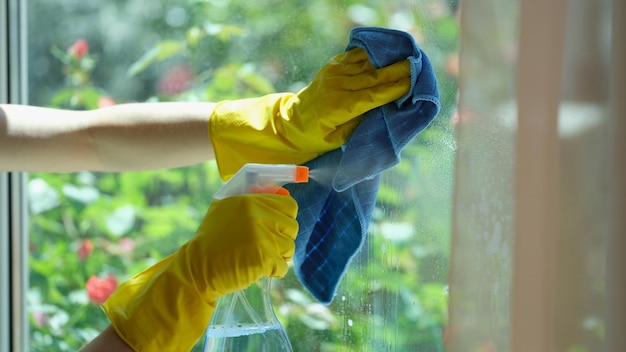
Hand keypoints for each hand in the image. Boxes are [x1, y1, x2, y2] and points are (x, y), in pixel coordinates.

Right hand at [102, 194, 297, 351]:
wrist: (197, 269)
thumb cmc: (212, 240)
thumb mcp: (224, 209)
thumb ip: (250, 199)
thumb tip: (279, 192)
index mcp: (250, 201)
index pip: (289, 205)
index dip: (285, 217)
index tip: (278, 226)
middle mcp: (257, 215)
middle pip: (292, 226)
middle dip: (282, 238)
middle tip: (266, 246)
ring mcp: (262, 237)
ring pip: (289, 247)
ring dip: (278, 256)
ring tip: (259, 258)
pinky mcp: (264, 258)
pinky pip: (283, 266)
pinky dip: (274, 272)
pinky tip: (258, 270)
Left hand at [209, 47, 410, 178]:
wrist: (291, 123)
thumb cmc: (318, 138)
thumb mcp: (340, 140)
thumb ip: (362, 124)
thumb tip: (387, 111)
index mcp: (339, 107)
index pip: (373, 94)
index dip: (394, 88)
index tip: (413, 83)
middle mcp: (337, 86)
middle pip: (373, 75)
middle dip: (397, 70)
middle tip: (418, 66)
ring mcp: (334, 72)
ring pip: (366, 63)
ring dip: (388, 59)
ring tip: (409, 57)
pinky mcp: (333, 65)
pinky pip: (357, 56)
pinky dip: (373, 54)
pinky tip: (388, 53)